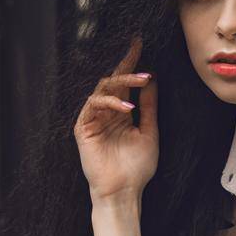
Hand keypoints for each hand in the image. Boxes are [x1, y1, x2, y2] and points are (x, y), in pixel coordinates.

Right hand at [73, 34, 158, 199]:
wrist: (124, 191)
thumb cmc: (137, 168)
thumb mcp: (149, 132)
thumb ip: (149, 107)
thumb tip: (152, 80)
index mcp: (120, 113)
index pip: (124, 83)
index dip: (131, 63)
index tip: (139, 44)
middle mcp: (106, 113)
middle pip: (112, 80)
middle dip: (125, 64)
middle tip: (137, 50)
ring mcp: (93, 119)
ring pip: (102, 88)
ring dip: (122, 81)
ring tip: (142, 79)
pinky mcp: (83, 127)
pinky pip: (93, 105)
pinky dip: (110, 102)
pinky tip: (127, 107)